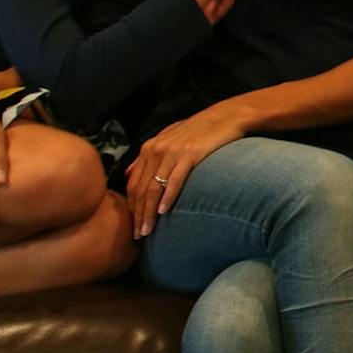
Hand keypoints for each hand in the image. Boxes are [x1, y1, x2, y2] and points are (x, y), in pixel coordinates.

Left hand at [122, 104, 246, 238]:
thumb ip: (147, 156)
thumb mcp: (168, 138)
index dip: (131, 207)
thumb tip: (127, 173)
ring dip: (148, 213)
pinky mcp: (190, 154)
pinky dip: (167, 198)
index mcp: (149, 148)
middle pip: (140, 189)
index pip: (133, 183)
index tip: (133, 224)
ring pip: (153, 188)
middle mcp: (156, 150)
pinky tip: (163, 212)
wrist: (226, 116)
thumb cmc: (199, 130)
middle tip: (138, 236)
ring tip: (148, 231)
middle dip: (137, 215)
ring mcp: (172, 152)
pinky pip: (174, 181)